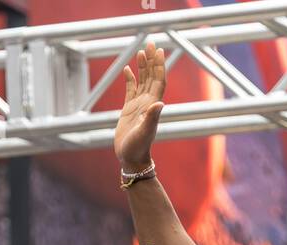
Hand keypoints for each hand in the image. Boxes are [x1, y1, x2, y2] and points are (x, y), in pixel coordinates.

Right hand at [114, 41, 165, 168]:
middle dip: (152, 60)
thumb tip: (159, 103)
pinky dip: (130, 78)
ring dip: (142, 67)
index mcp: (152, 106)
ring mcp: (139, 105)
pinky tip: (127, 69)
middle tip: (151, 43)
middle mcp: (147, 103)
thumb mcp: (144, 133)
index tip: (158, 50)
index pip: (158, 81)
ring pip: (142, 81)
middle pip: (151, 77)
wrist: (131, 159)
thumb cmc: (138, 148)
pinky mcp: (129, 109)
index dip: (159, 65)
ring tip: (141, 51)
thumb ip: (151, 118)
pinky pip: (130, 89)